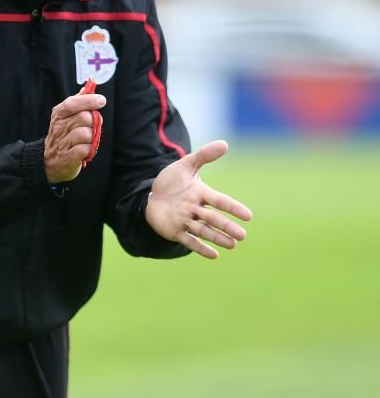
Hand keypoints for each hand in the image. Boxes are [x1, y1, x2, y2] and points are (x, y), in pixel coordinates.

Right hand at [43, 91, 105, 182]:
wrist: (50, 162)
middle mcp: (59, 127)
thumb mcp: (65, 117)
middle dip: (93, 122)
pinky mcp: (68, 157)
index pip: (72, 103)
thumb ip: (77, 101)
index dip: (88, 101)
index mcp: (59, 115)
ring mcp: (62, 142)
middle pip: (83, 118)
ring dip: (92, 138)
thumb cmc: (63, 136)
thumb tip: (87, 87)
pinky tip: (86, 149)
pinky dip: (90, 149)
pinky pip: (85, 149)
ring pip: (86, 134)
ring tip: (87, 140)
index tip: (101, 100)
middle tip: (92, 127)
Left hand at [145, 140, 252, 258]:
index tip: (248, 216)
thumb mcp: (185, 165)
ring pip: (203, 230)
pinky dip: (200, 248)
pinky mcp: (174, 230)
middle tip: (243, 235)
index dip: (232, 207)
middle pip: (213, 218)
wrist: (151, 194)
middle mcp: (195, 209)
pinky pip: (188, 240)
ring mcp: (185, 220)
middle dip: (227, 227)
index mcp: (200, 193)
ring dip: (217, 238)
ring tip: (233, 245)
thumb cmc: (172, 181)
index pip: (219, 200)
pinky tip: (214, 255)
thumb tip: (225, 144)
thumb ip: (203, 155)